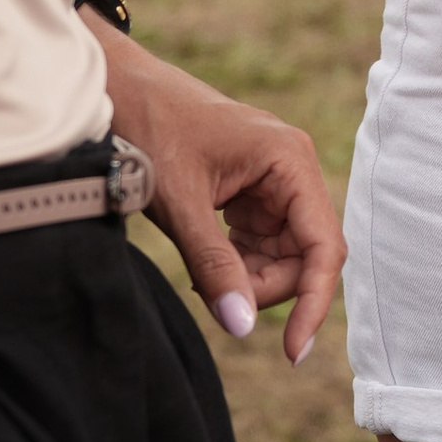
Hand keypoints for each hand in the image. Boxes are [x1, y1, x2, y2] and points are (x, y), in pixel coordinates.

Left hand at [86, 16, 345, 358]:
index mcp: (289, 161)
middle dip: (266, 288)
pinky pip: (262, 246)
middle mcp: (292, 171)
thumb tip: (241, 325)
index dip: (313, 303)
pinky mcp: (253, 193)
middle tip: (214, 295)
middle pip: (305, 257)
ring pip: (284, 256)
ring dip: (249, 278)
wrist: (118, 89)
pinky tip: (204, 263)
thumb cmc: (150, 128)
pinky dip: (237, 265)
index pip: (323, 247)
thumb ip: (213, 265)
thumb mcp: (179, 202)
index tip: (292, 352)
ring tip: (202, 276)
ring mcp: (274, 183)